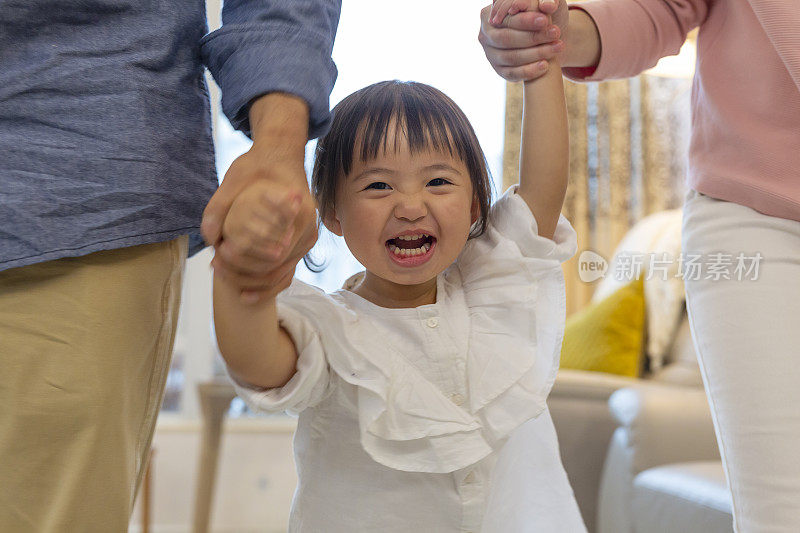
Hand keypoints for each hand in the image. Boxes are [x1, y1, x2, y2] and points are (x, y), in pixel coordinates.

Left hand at [209, 170, 314, 301]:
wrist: (282, 156)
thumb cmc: (260, 164)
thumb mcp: (235, 177)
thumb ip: (220, 206)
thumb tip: (210, 238)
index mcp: (298, 214)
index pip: (273, 252)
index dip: (244, 261)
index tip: (218, 256)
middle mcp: (308, 231)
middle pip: (277, 268)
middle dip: (244, 274)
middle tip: (215, 268)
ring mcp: (307, 240)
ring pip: (281, 274)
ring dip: (252, 281)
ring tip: (222, 275)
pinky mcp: (301, 244)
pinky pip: (286, 271)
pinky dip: (266, 284)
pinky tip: (244, 292)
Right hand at [479, 1, 566, 81]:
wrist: (541, 37)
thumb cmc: (539, 15)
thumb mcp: (539, 4)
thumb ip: (542, 1)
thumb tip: (547, 5)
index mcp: (489, 14)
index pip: (507, 19)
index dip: (526, 20)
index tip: (545, 20)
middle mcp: (485, 35)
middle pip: (507, 38)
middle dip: (532, 37)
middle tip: (555, 33)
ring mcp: (490, 54)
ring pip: (511, 57)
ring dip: (536, 53)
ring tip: (557, 47)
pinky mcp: (498, 70)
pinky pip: (512, 74)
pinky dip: (529, 71)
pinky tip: (545, 65)